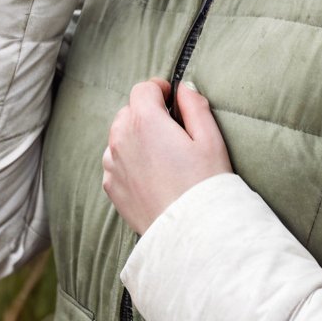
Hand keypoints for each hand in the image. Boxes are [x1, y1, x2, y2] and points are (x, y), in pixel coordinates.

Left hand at [103, 79, 232, 235]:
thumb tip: (185, 88)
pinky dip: (129, 160)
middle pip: (128, 111)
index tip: (171, 98)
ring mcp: (112, 164)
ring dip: (136, 136)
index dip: (158, 89)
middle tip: (172, 129)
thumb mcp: (210, 139)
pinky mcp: (111, 187)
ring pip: (119, 137)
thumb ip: (195, 106)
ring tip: (162, 154)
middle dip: (147, 113)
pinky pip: (116, 162)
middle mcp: (121, 139)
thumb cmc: (205, 184)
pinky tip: (152, 174)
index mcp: (145, 122)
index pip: (142, 89)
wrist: (190, 232)